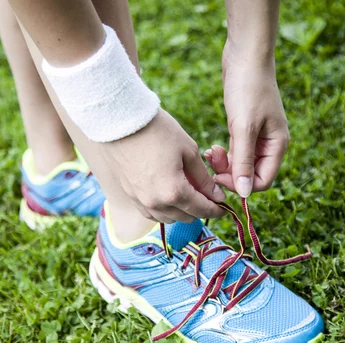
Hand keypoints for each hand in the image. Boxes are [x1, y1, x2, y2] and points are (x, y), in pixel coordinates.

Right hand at [101, 109, 225, 223]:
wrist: (120, 122)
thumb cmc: (158, 131)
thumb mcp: (188, 150)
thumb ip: (203, 177)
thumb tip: (215, 195)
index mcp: (174, 192)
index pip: (201, 210)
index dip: (216, 210)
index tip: (224, 206)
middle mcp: (156, 203)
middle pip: (186, 217)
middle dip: (200, 210)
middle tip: (208, 196)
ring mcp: (140, 201)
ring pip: (168, 218)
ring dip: (182, 211)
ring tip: (189, 194)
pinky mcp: (130, 196)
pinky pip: (152, 212)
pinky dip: (164, 209)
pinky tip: (169, 195)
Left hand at [205, 41, 289, 196]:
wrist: (244, 56)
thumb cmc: (248, 88)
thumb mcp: (244, 127)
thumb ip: (244, 162)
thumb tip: (245, 194)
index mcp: (277, 146)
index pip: (263, 181)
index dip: (242, 185)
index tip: (219, 178)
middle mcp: (270, 144)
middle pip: (250, 175)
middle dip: (230, 174)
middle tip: (211, 164)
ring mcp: (257, 137)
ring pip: (240, 164)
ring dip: (223, 164)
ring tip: (209, 153)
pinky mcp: (244, 129)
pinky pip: (235, 152)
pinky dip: (223, 154)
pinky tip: (210, 150)